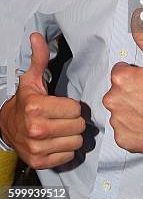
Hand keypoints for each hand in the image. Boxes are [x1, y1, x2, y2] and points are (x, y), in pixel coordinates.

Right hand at [0, 33, 84, 168]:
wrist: (7, 127)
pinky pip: (68, 156)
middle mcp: (36, 129)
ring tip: (62, 128)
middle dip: (74, 120)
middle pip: (78, 125)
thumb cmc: (25, 102)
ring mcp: (37, 148)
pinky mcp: (40, 161)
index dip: (72, 105)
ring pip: (76, 142)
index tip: (63, 105)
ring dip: (72, 135)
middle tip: (64, 117)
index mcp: (36, 107)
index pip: (75, 108)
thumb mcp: (32, 79)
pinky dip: (65, 149)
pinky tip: (57, 140)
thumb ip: (39, 58)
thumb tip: (36, 37)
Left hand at [102, 10, 142, 156]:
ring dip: (132, 109)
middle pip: (118, 90)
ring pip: (120, 109)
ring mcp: (119, 123)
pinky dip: (134, 127)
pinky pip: (123, 129)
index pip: (120, 71)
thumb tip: (137, 16)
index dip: (137, 74)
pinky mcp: (124, 140)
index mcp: (122, 79)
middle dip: (132, 91)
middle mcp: (115, 101)